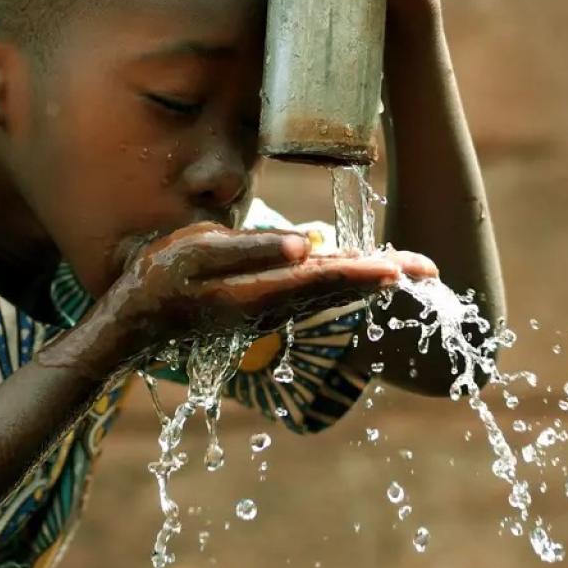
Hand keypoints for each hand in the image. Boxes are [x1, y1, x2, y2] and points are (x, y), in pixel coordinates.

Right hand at [95, 224, 436, 358]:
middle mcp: (277, 307)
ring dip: (371, 278)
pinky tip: (361, 269)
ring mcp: (272, 309)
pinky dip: (345, 280)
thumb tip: (308, 244)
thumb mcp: (198, 253)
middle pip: (343, 288)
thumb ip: (254, 248)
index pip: (330, 278)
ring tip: (409, 266)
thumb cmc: (160, 279)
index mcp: (265, 293)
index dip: (371, 270)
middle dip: (387, 276)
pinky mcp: (264, 305)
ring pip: (333, 291)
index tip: (407, 268)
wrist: (135, 323)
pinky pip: (316, 291)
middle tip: (432, 268)